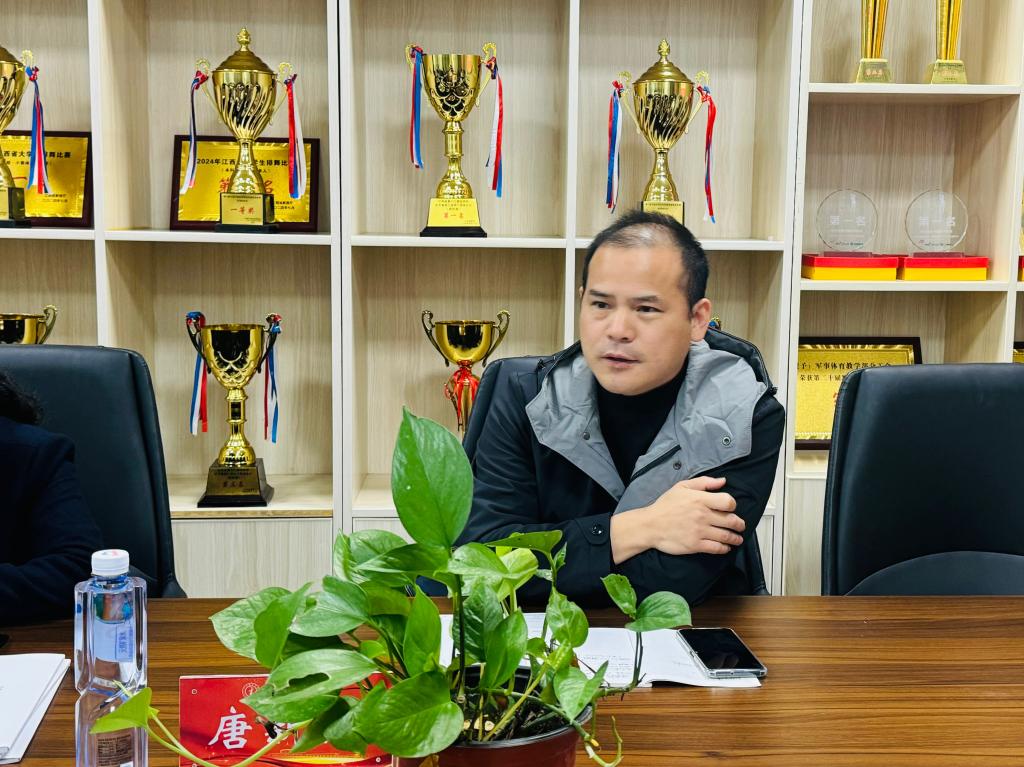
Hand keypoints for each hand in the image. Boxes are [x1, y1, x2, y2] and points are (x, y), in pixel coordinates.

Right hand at [611, 476, 743, 562]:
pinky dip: (724, 548)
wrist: (650, 525)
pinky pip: (716, 548)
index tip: (731, 509)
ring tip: (737, 539)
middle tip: (740, 526)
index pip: (728, 502)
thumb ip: (704, 482)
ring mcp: (700, 531)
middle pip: (731, 520)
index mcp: (700, 499)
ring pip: (726, 536)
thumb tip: (722, 481)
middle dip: (739, 524)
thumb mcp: (681, 487)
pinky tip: (725, 547)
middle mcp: (702, 515)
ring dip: (735, 538)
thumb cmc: (665, 505)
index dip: (733, 505)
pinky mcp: (696, 545)